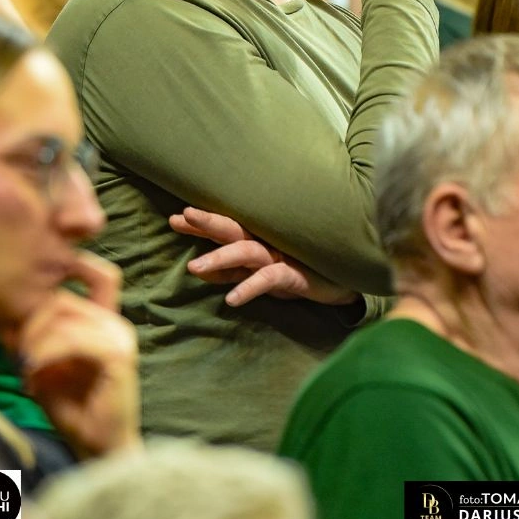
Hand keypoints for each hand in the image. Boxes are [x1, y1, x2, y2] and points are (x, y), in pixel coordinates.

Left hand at [4, 252, 139, 458]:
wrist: (102, 448)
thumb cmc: (77, 412)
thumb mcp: (47, 371)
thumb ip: (34, 346)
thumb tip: (7, 325)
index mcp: (101, 322)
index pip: (62, 295)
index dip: (36, 306)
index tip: (15, 335)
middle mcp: (113, 322)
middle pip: (60, 300)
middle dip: (29, 325)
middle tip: (18, 355)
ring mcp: (118, 335)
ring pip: (63, 318)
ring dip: (35, 342)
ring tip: (27, 369)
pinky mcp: (118, 354)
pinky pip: (73, 339)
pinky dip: (47, 353)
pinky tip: (35, 372)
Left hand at [170, 206, 358, 306]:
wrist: (342, 283)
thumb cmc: (298, 273)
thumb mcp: (259, 274)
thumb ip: (231, 270)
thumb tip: (198, 270)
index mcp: (258, 239)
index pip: (226, 228)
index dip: (201, 223)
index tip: (176, 218)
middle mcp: (268, 242)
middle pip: (233, 229)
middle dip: (207, 223)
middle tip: (180, 218)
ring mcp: (282, 256)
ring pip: (247, 251)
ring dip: (219, 258)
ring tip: (194, 268)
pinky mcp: (295, 274)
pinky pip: (269, 279)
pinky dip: (249, 287)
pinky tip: (231, 299)